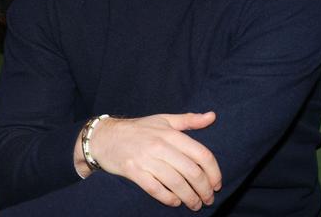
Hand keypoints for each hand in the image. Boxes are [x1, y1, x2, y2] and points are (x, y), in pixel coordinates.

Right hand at [81, 112, 220, 210]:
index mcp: (170, 133)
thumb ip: (188, 120)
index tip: (217, 183)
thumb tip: (212, 116)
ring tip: (195, 204)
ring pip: (177, 183)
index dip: (214, 172)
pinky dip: (169, 199)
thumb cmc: (137, 129)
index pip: (201, 154)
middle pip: (192, 172)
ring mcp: (146, 159)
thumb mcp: (163, 120)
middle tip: (208, 198)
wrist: (104, 137)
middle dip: (204, 190)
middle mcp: (159, 145)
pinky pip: (157, 190)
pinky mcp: (133, 171)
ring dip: (190, 198)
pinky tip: (175, 201)